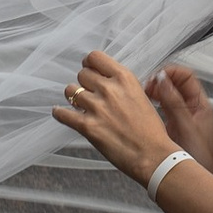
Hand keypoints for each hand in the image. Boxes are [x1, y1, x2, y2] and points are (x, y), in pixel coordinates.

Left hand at [53, 48, 173, 184]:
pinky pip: (62, 114)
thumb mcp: (140, 96)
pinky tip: (60, 113)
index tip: (89, 68)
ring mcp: (97, 107)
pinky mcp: (87, 126)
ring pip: (70, 91)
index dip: (89, 63)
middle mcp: (109, 89)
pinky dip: (59, 113)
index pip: (95, 57)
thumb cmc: (150, 130)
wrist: (152, 155)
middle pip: (82, 73)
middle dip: (84, 82)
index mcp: (124, 78)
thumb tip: (104, 80)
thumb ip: (121, 85)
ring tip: (78, 104)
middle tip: (88, 92)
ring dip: (73, 97)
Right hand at [148, 66, 212, 171]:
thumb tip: (163, 79)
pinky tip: (142, 107)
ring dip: (153, 92)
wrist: (197, 183)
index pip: (186, 76)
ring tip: (142, 96)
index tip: (156, 77)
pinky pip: (159, 109)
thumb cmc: (201, 159)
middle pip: (174, 84)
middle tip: (146, 87)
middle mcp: (190, 108)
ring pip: (165, 96)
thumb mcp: (186, 127)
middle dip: (159, 81)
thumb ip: (174, 102)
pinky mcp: (169, 127)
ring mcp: (179, 117)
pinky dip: (150, 104)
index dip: (171, 73)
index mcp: (200, 105)